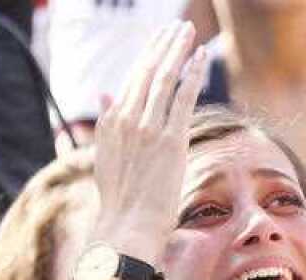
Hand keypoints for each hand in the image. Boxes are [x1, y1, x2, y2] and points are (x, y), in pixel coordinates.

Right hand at [91, 22, 207, 262]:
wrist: (127, 227)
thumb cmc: (121, 201)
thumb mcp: (106, 156)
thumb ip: (107, 122)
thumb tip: (104, 93)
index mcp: (111, 123)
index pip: (132, 79)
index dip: (148, 55)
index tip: (161, 40)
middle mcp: (127, 119)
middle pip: (147, 71)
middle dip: (163, 45)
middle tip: (178, 26)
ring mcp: (148, 128)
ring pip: (164, 78)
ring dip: (178, 51)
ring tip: (189, 33)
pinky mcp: (170, 140)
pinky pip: (182, 97)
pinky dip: (192, 74)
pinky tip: (201, 57)